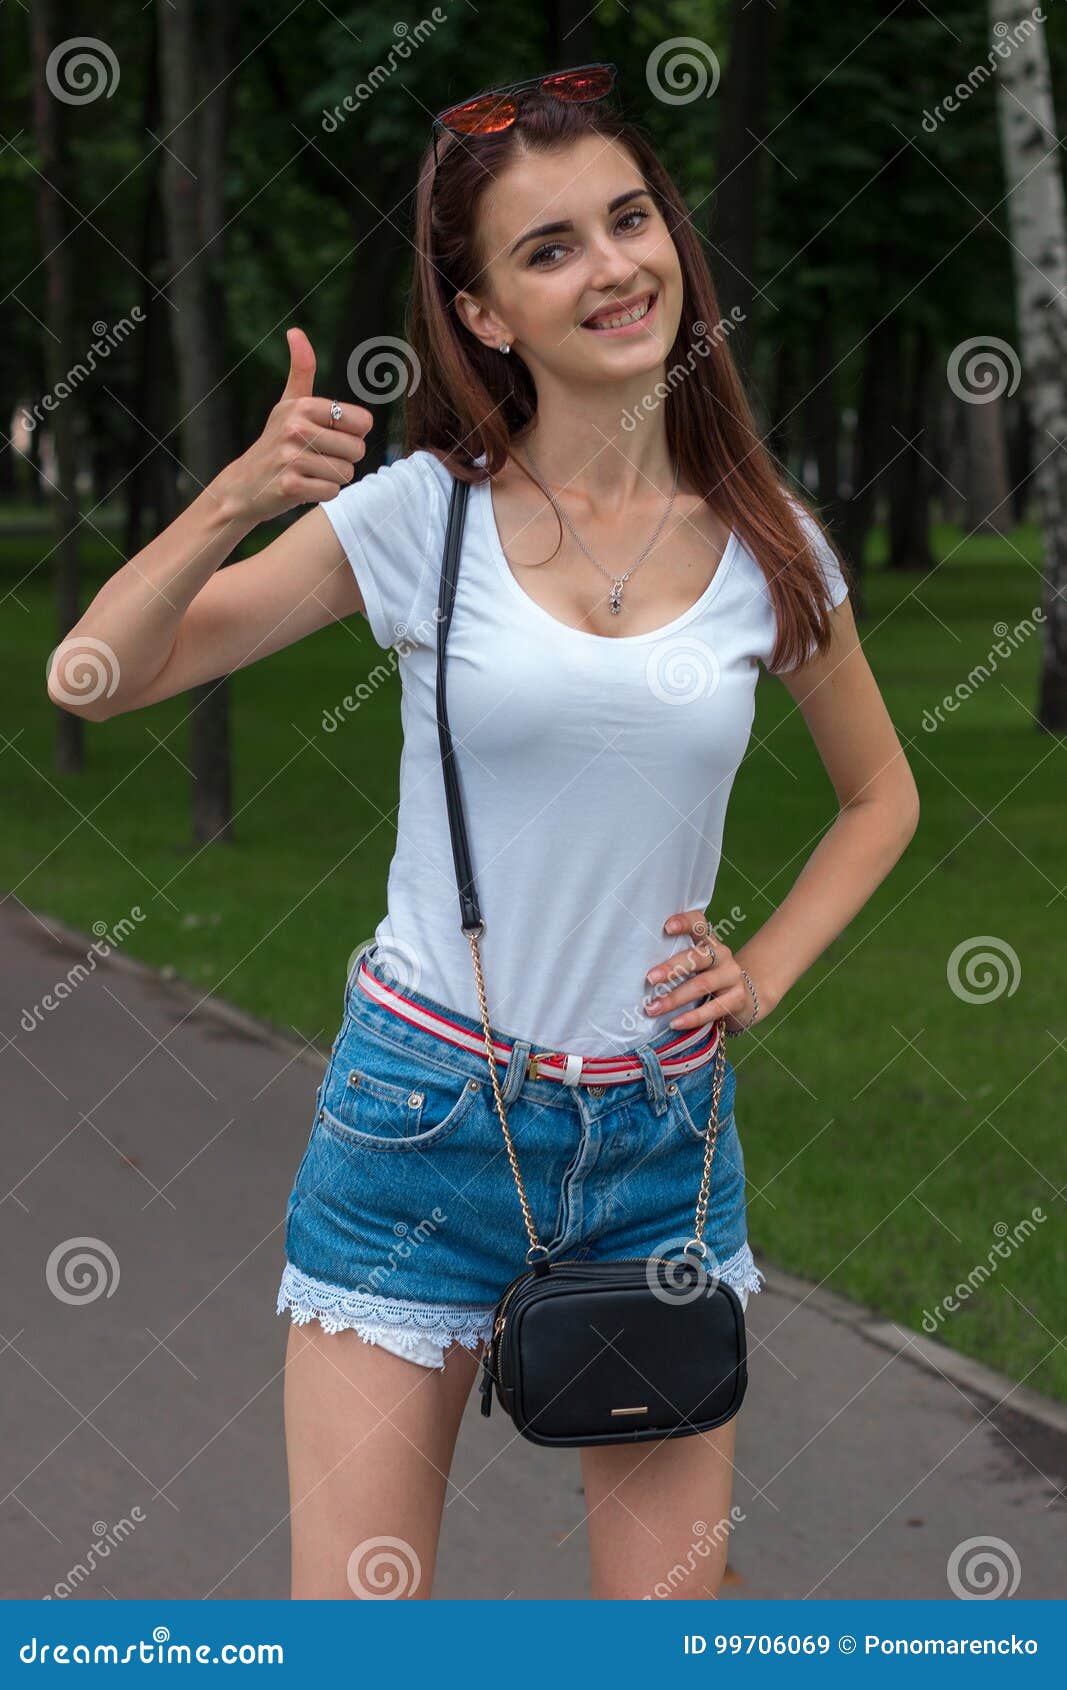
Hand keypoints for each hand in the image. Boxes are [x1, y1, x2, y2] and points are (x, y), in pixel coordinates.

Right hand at [215, 327, 372, 525]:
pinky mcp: (290, 486)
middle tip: (318, 458)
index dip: (353, 434)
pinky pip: (331, 492)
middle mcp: (296, 428)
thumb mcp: (287, 404)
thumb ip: (301, 370)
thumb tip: (296, 331)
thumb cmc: (275, 441)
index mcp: (303, 406)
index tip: (331, 436)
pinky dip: (322, 493)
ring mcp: (291, 457)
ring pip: (345, 473)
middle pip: (357, 450)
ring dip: (332, 478)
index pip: (363, 422)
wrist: (244, 484)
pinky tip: (303, 486)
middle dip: (344, 459)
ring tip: (309, 471)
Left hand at [643, 910, 756, 1032]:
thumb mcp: (694, 966)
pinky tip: (675, 1023)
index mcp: (707, 942)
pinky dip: (693, 1017)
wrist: (743, 1000)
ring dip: (675, 998)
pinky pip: (714, 1008)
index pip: (699, 924)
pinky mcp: (737, 998)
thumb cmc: (706, 980)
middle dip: (672, 968)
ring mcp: (732, 976)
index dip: (685, 922)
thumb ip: (674, 963)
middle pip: (697, 957)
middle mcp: (721, 955)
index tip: (666, 927)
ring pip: (702, 984)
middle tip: (649, 978)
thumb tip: (631, 973)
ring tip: (653, 1008)